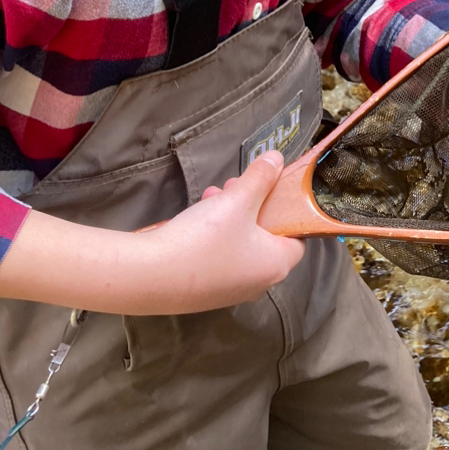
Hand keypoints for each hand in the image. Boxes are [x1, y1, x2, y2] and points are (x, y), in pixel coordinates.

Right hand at [0, 151, 305, 313]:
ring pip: (240, 245)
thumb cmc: (205, 238)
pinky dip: (213, 234)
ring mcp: (228, 291)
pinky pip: (218, 256)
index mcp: (276, 266)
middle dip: (253, 206)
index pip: (299, 240)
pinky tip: (196, 214)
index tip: (274, 190)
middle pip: (266, 238)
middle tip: (237, 185)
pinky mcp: (202, 291)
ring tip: (212, 194)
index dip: (289, 212)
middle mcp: (257, 284)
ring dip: (230, 215)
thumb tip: (278, 158)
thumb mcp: (237, 199)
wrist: (150, 275)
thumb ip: (260, 177)